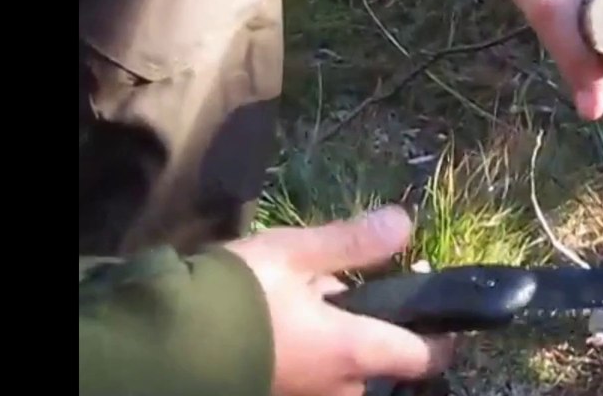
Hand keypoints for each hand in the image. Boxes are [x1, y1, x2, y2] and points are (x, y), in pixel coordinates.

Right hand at [225, 206, 452, 395]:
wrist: (163, 344)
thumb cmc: (237, 295)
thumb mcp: (296, 253)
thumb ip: (354, 242)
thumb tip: (405, 224)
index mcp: (354, 352)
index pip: (424, 358)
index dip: (438, 336)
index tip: (433, 309)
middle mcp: (339, 390)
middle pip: (378, 363)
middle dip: (369, 328)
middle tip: (342, 287)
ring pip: (340, 372)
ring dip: (335, 342)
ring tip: (301, 302)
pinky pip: (309, 378)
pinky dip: (307, 354)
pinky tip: (278, 324)